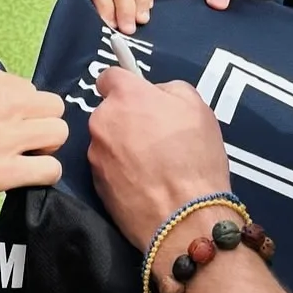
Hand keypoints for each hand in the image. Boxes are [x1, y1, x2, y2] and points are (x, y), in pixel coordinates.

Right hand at [0, 65, 67, 207]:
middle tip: (25, 138)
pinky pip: (50, 169)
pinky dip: (44, 174)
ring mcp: (8, 138)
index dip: (23, 108)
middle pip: (54, 108)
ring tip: (27, 156)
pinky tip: (26, 176)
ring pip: (59, 134)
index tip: (10, 121)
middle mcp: (6, 103)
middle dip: (42, 123)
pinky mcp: (4, 171)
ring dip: (47, 147)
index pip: (31, 90)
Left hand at [88, 68, 231, 251]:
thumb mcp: (197, 107)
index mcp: (125, 96)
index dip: (124, 85)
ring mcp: (95, 154)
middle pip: (109, 112)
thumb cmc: (195, 157)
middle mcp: (102, 121)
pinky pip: (107, 168)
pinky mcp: (95, 184)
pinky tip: (144, 184)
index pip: (108, 76)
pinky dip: (121, 172)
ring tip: (153, 166)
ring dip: (123, 147)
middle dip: (127, 119)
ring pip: (107, 141)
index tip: (138, 98)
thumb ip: (170, 90)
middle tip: (155, 137)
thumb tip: (155, 94)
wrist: (184, 216)